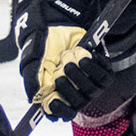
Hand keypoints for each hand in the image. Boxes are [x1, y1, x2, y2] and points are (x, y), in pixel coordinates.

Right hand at [15, 0, 108, 120]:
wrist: (59, 23)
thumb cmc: (44, 44)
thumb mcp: (32, 61)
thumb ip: (31, 80)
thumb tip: (34, 98)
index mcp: (57, 93)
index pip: (63, 113)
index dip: (60, 110)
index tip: (53, 99)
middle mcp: (75, 91)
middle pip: (78, 103)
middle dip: (68, 87)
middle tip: (59, 70)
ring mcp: (90, 82)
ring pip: (92, 91)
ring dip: (80, 74)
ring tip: (70, 57)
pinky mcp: (102, 70)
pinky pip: (104, 76)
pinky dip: (93, 65)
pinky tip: (84, 54)